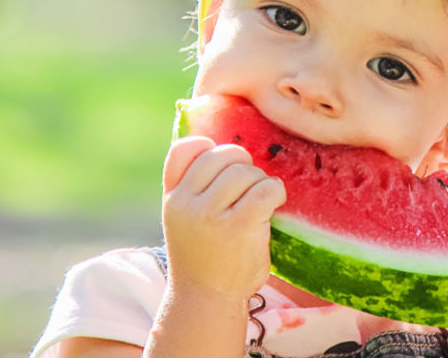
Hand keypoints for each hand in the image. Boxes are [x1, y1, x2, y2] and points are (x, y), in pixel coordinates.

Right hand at [161, 136, 286, 303]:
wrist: (206, 300)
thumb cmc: (203, 257)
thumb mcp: (184, 220)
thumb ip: (192, 188)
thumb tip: (222, 147)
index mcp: (172, 198)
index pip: (183, 150)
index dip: (208, 147)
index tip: (223, 164)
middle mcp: (186, 203)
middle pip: (221, 155)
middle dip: (243, 165)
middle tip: (250, 185)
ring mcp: (210, 214)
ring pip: (245, 172)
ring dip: (260, 181)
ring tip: (261, 201)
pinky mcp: (238, 226)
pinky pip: (264, 189)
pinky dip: (275, 191)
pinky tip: (274, 203)